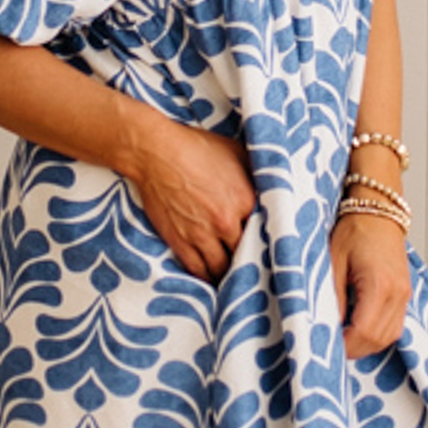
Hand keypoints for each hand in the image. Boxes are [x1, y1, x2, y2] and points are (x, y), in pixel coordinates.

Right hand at [128, 116, 255, 280]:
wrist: (156, 153)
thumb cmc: (196, 148)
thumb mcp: (236, 152)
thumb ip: (257, 171)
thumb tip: (271, 182)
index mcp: (245, 200)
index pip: (265, 230)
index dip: (266, 238)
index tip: (270, 245)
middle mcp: (227, 222)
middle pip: (245, 253)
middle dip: (250, 260)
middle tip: (254, 268)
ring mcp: (202, 235)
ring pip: (222, 268)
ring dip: (229, 274)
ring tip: (234, 278)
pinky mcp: (180, 242)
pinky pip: (197, 269)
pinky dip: (206, 277)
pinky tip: (212, 279)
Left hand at [331, 211, 410, 358]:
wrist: (378, 210)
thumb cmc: (355, 229)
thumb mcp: (333, 261)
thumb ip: (332, 297)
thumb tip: (327, 326)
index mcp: (380, 284)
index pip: (365, 331)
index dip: (346, 345)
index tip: (328, 347)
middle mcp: (398, 293)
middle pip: (378, 339)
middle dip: (354, 349)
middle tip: (331, 347)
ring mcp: (404, 295)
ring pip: (389, 337)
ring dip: (366, 344)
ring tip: (343, 339)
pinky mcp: (404, 295)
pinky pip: (394, 327)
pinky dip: (376, 335)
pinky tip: (359, 329)